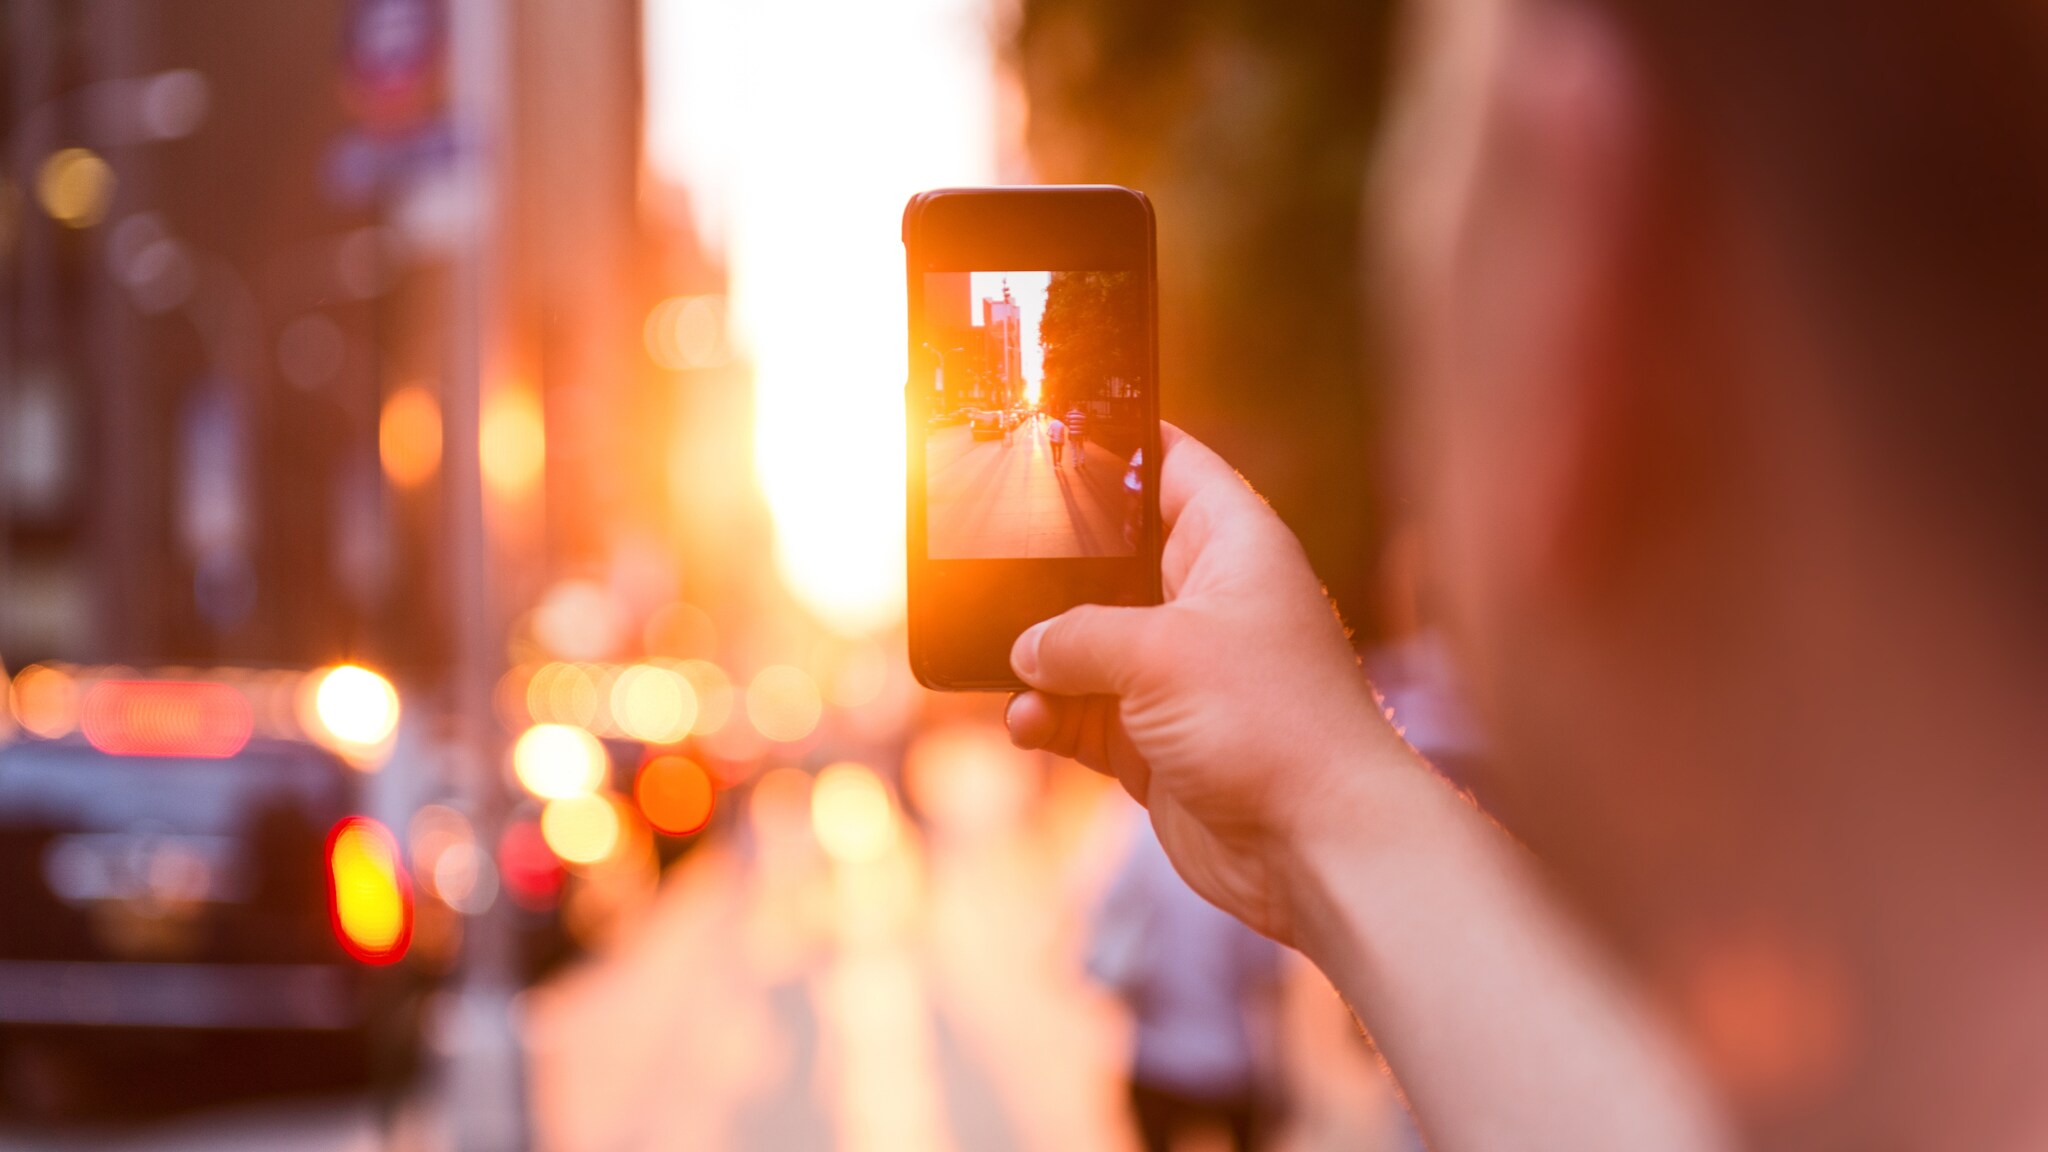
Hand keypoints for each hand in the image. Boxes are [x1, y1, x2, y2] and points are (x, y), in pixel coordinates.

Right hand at [1006, 424, 1422, 943]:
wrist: (1317, 847)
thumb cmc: (1271, 724)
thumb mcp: (1159, 653)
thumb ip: (1077, 635)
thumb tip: (1026, 649)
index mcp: (1233, 547)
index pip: (1172, 465)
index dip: (1119, 440)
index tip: (1053, 426)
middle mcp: (1206, 604)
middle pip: (1111, 559)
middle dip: (1051, 566)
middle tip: (985, 553)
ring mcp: (1180, 676)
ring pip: (1084, 644)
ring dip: (1039, 657)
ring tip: (1009, 665)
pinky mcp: (1157, 742)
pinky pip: (1081, 713)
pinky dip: (1048, 716)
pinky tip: (1027, 723)